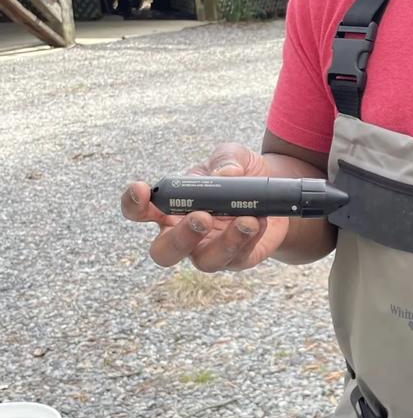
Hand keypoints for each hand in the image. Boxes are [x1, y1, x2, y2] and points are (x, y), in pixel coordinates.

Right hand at [121, 144, 288, 271]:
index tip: (141, 189)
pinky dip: (249, 238)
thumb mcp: (233, 155)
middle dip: (180, 238)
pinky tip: (258, 220)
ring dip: (225, 242)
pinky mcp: (238, 259)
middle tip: (201, 218)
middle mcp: (183, 234)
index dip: (133, 204)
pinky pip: (239, 257)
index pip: (139, 211)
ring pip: (205, 262)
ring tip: (246, 220)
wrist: (275, 189)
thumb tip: (225, 174)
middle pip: (163, 252)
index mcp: (170, 206)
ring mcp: (209, 250)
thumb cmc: (241, 172)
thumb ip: (226, 159)